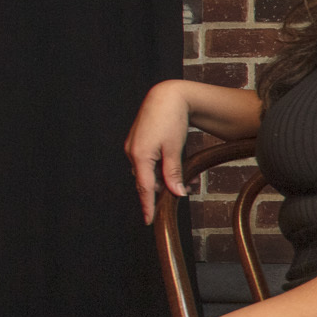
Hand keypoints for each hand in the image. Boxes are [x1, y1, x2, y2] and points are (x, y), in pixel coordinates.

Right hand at [125, 81, 193, 224]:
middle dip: (161, 190)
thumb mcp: (174, 149)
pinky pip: (146, 162)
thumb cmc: (171, 120)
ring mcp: (132, 147)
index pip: (144, 188)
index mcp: (140, 156)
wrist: (166, 95)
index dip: (147, 206)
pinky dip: (158, 168)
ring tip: (184, 178)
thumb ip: (173, 174)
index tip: (148, 221)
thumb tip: (177, 193)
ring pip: (147, 172)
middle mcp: (132, 152)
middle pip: (146, 181)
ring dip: (161, 179)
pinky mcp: (137, 142)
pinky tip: (171, 166)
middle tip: (184, 191)